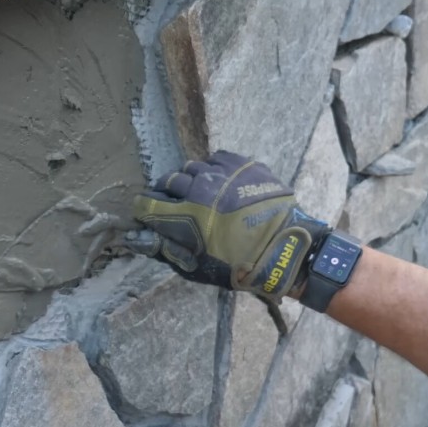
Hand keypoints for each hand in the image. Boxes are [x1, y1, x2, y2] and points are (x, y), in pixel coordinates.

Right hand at [128, 151, 327, 301]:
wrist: (285, 248)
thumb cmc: (239, 265)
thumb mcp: (198, 268)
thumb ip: (167, 250)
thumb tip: (142, 238)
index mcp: (186, 217)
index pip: (148, 203)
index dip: (144, 208)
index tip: (146, 212)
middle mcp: (200, 189)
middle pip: (169, 180)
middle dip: (166, 191)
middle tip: (173, 202)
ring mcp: (223, 173)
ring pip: (194, 167)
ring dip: (191, 178)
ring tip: (199, 190)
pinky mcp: (243, 164)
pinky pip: (217, 158)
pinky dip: (213, 168)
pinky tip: (219, 181)